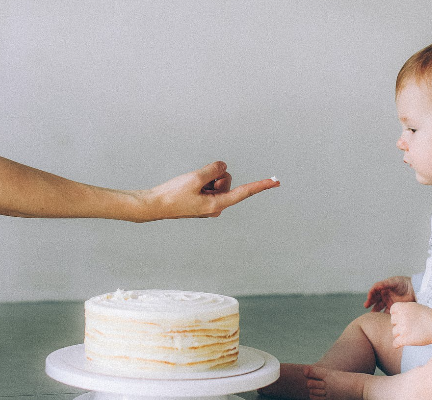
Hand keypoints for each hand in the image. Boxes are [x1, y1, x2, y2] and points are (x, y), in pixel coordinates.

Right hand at [138, 161, 279, 220]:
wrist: (154, 205)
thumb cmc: (172, 195)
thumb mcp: (195, 178)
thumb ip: (213, 170)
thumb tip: (223, 166)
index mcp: (217, 205)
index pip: (244, 192)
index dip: (261, 185)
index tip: (276, 181)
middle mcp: (217, 206)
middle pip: (227, 180)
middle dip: (214, 175)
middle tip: (196, 182)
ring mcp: (210, 203)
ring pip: (218, 180)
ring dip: (206, 178)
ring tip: (190, 186)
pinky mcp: (204, 199)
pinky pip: (209, 183)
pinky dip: (201, 180)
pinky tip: (188, 187)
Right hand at [364, 276, 415, 312]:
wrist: (416, 289)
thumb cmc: (404, 283)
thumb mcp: (394, 281)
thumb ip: (384, 284)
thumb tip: (375, 287)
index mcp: (383, 288)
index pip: (374, 291)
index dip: (370, 294)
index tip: (369, 297)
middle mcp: (385, 295)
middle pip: (375, 300)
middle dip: (370, 302)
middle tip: (366, 306)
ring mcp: (389, 302)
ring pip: (379, 307)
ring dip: (375, 310)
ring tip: (371, 314)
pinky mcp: (394, 308)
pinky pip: (387, 312)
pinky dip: (383, 315)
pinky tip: (381, 318)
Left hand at [389, 302, 431, 347]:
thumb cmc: (429, 317)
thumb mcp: (415, 307)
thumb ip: (405, 309)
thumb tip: (395, 314)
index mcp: (403, 307)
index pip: (392, 310)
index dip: (397, 314)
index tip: (404, 317)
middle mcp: (401, 317)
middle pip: (393, 322)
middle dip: (399, 324)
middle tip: (409, 327)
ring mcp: (402, 328)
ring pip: (394, 333)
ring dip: (400, 334)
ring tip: (410, 334)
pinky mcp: (405, 339)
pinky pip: (395, 343)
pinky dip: (397, 344)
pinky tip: (400, 344)